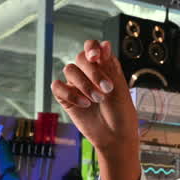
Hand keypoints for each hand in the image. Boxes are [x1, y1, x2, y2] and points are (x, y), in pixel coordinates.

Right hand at [51, 40, 141, 179]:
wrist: (115, 136)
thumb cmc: (122, 112)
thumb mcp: (119, 88)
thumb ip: (109, 66)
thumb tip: (105, 43)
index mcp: (104, 66)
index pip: (92, 47)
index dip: (91, 48)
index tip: (95, 57)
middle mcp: (88, 72)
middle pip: (80, 58)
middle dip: (93, 72)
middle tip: (107, 88)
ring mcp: (76, 84)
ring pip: (69, 70)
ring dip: (84, 85)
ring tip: (97, 100)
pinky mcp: (66, 97)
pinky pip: (58, 87)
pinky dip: (70, 94)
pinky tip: (84, 104)